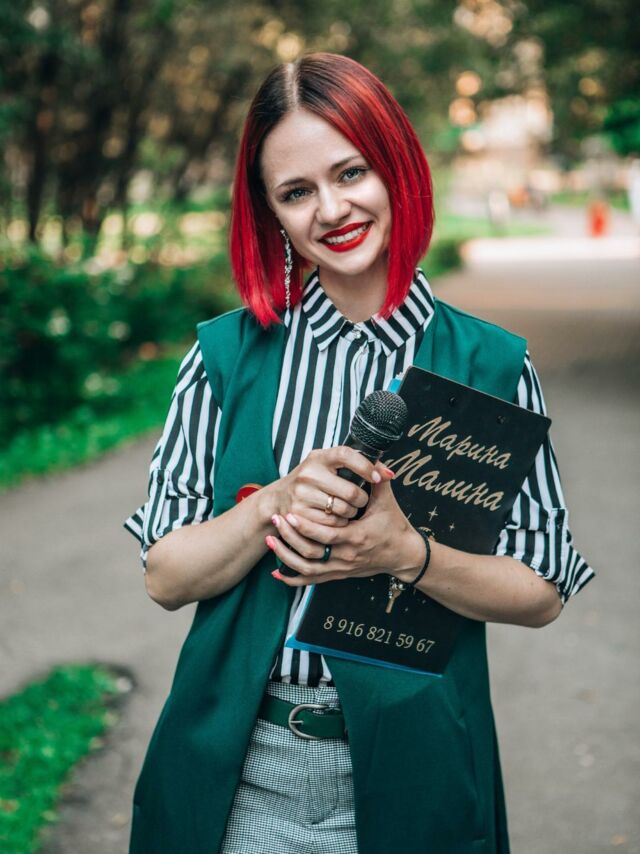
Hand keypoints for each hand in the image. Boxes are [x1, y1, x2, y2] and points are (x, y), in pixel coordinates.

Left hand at [266, 471, 424, 586]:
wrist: (403, 554)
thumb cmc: (394, 526)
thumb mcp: (387, 502)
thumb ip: (379, 481)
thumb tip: (375, 461)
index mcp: (358, 537)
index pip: (327, 535)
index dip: (306, 527)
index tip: (290, 514)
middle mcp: (347, 556)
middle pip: (312, 553)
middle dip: (290, 538)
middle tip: (276, 521)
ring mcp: (341, 568)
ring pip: (307, 569)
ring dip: (286, 557)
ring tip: (271, 541)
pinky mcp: (338, 574)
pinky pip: (312, 580)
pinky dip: (293, 579)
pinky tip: (276, 572)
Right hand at [269, 446, 384, 528]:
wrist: (278, 499)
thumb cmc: (313, 481)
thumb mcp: (328, 467)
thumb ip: (357, 466)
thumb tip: (389, 474)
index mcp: (318, 457)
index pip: (347, 455)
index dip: (366, 466)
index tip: (378, 477)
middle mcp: (308, 473)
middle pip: (350, 490)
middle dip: (361, 499)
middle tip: (360, 501)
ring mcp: (302, 494)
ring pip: (343, 509)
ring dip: (351, 513)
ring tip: (347, 510)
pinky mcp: (299, 514)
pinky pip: (332, 524)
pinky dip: (339, 524)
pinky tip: (335, 518)